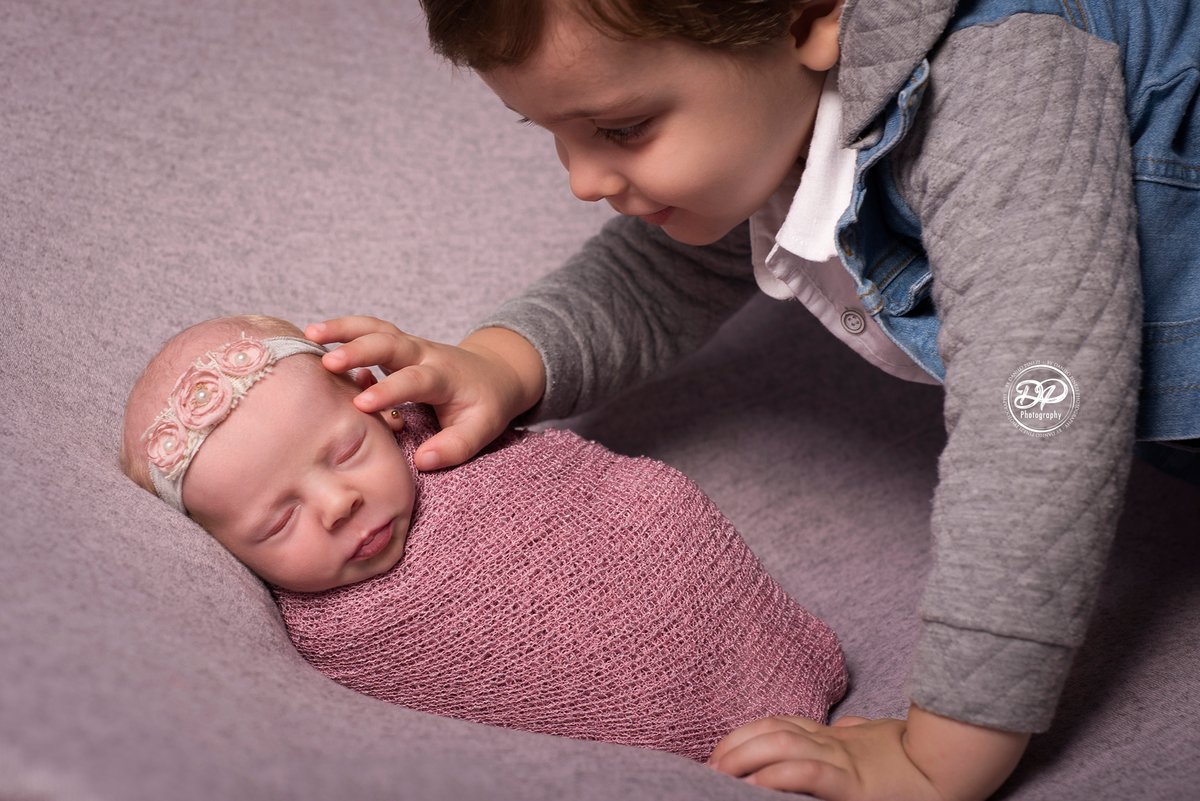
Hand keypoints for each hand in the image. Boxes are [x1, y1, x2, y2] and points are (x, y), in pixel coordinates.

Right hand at [305, 316, 544, 470]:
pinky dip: (344, 330)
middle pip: (391, 342)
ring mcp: (410, 346)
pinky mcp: (398, 345)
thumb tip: (423, 461)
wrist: (495, 373)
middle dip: (359, 350)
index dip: (388, 390)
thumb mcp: (482, 429)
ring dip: (344, 328)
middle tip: (327, 363)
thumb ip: (456, 446)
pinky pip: (371, 331)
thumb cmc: (486, 405)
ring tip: (309, 334)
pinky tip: (315, 341)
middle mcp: (425, 354)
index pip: (414, 380)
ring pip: (377, 328)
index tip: (361, 404)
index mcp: (444, 376)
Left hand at [707, 704, 1028, 800]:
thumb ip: (855, 735)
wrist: (953, 766)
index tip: (719, 750)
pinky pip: (806, 773)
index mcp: (834, 735)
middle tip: (707, 765)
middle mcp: (832, 742)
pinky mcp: (852, 785)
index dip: (745, 734)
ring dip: (743, 757)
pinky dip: (775, 775)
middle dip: (733, 745)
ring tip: (717, 772)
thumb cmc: (916, 757)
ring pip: (780, 744)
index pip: (779, 724)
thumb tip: (846, 727)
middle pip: (770, 730)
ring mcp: (842, 761)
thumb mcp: (877, 741)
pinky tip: (753, 783)